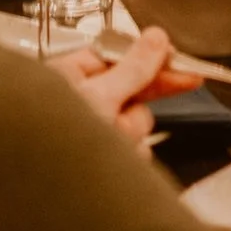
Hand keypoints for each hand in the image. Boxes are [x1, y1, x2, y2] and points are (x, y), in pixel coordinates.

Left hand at [48, 27, 201, 151]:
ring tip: (112, 141)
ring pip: (135, 124)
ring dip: (131, 133)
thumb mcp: (98, 96)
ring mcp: (92, 134)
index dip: (149, 58)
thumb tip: (156, 39)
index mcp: (67, 78)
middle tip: (188, 81)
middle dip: (138, 102)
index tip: (179, 58)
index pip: (117, 59)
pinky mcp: (102, 160)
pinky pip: (133, 152)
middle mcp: (80, 104)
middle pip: (131, 92)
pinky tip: (115, 161)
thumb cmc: (53, 139)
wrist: (43, 192)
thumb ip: (132, 69)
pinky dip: (129, 156)